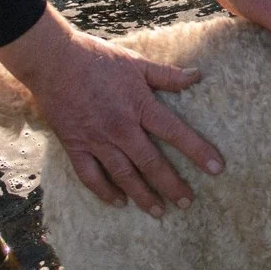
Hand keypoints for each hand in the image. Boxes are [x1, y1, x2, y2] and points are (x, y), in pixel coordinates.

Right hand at [0, 7, 221, 216]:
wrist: (53, 60)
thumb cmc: (97, 58)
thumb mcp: (136, 63)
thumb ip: (166, 74)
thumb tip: (197, 75)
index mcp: (139, 106)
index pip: (175, 133)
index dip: (198, 151)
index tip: (217, 169)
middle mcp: (121, 128)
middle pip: (151, 163)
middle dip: (171, 185)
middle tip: (187, 202)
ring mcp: (97, 140)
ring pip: (124, 175)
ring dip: (143, 195)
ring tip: (158, 211)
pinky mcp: (75, 146)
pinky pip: (91, 176)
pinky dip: (105, 192)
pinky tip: (119, 203)